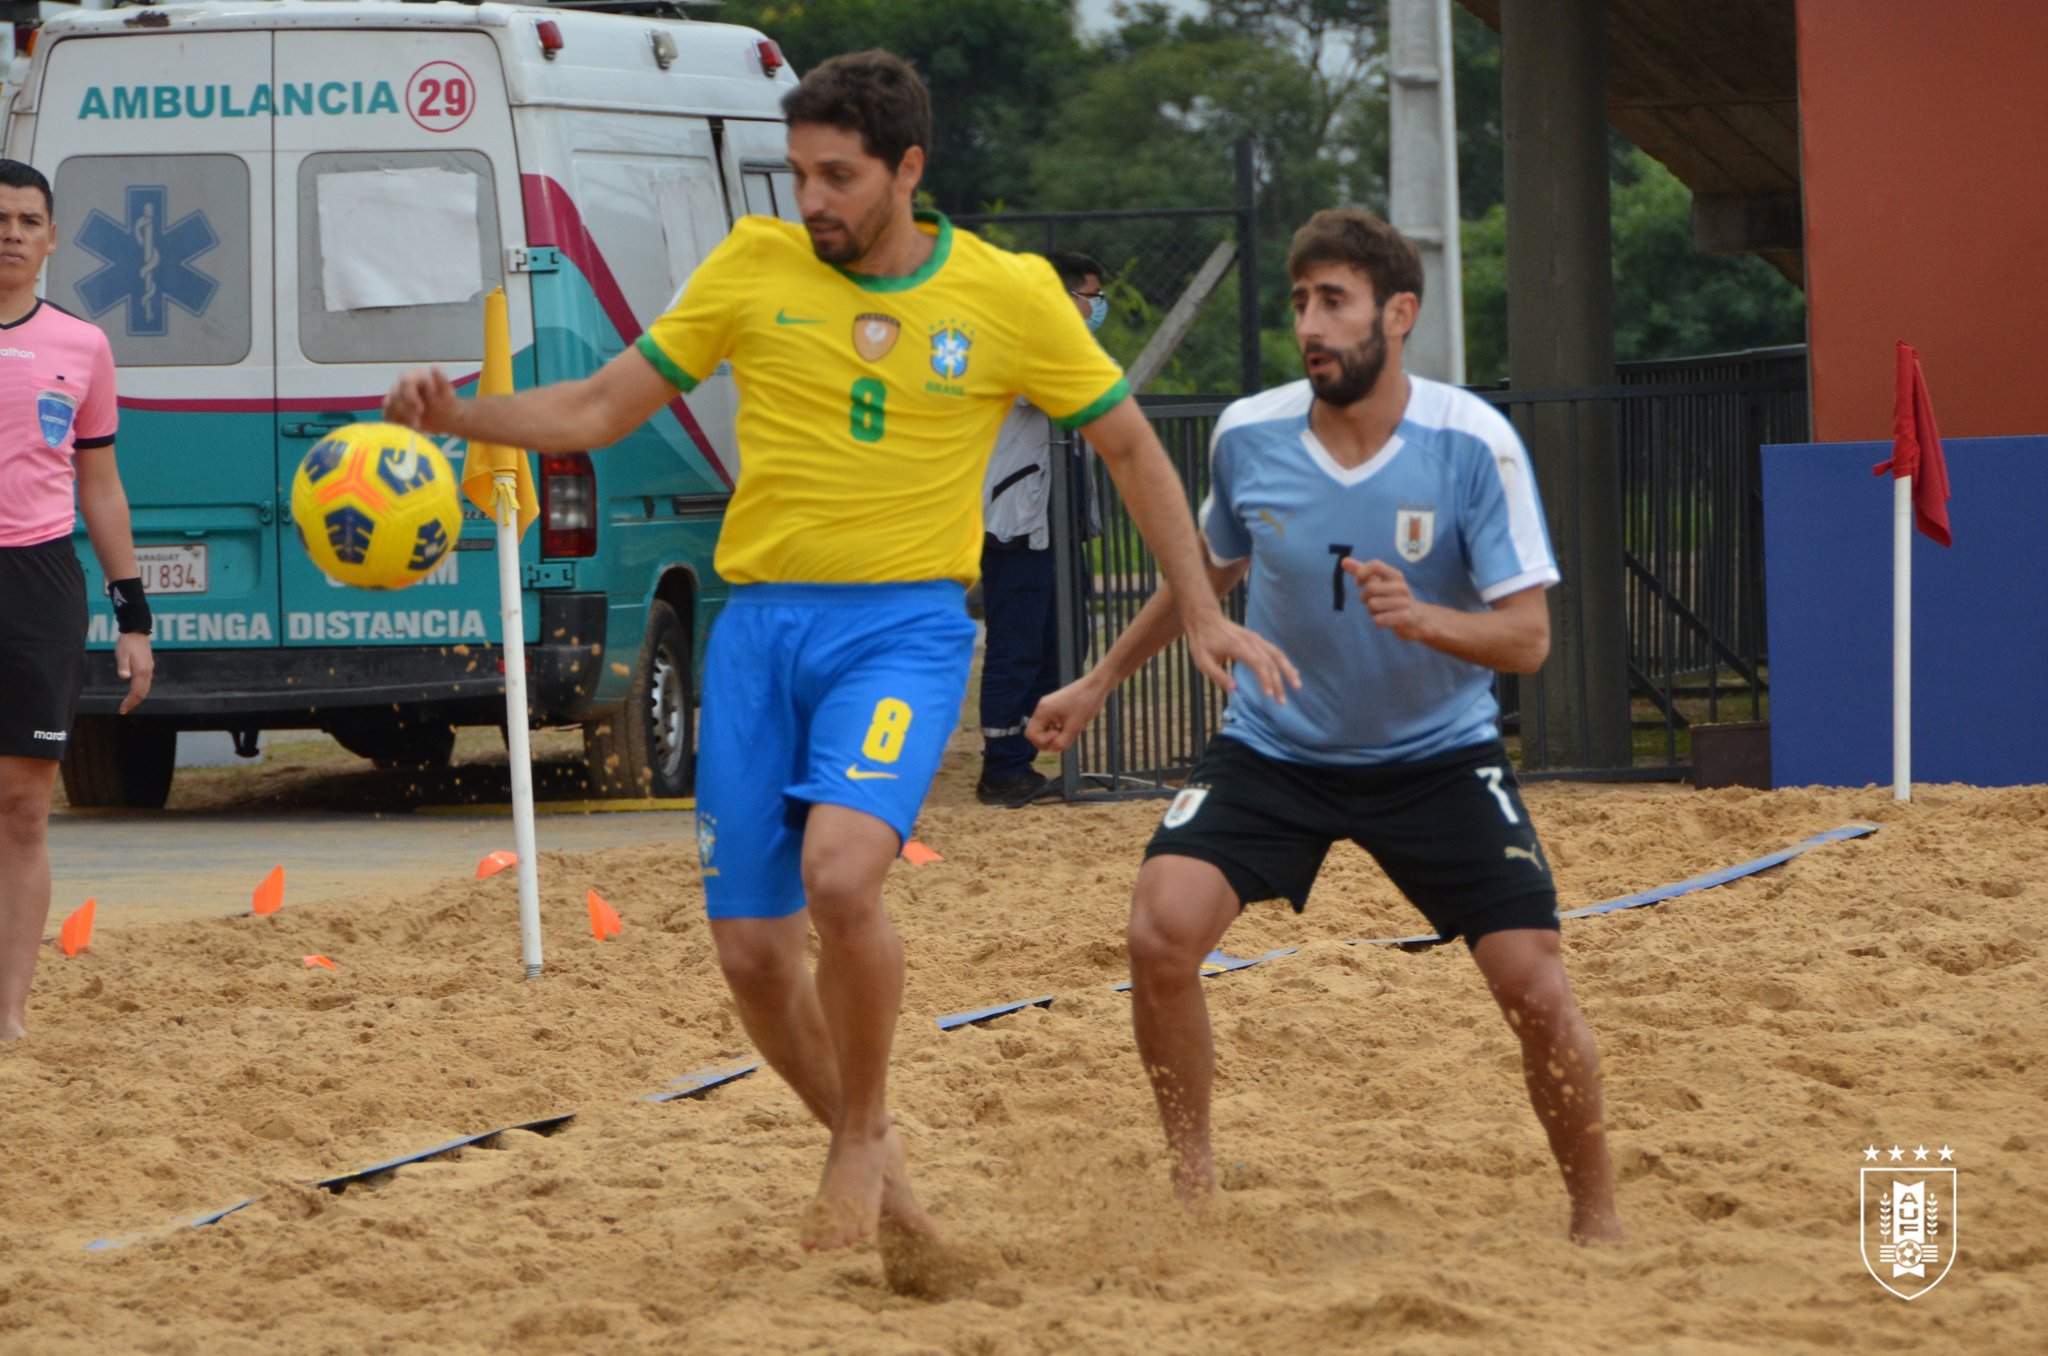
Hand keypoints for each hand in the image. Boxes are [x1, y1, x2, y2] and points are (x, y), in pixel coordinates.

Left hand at [114, 632, 153, 714]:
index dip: (130, 702)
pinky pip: (146, 683)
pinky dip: (140, 690)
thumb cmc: (127, 642)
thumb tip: (124, 677)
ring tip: (128, 703)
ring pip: (145, 688)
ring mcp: (149, 669)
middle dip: (133, 703)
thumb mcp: (121, 653)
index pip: (137, 692)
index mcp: (142, 671)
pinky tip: (133, 691)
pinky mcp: (148, 666)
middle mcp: (148, 672)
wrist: (136, 631)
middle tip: (123, 710)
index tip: (122, 710)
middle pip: (143, 693)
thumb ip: (123, 666)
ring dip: (137, 697)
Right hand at [383, 366, 461, 434]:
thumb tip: (434, 366)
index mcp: (415, 376)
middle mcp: (401, 383)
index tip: (420, 410)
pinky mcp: (391, 408)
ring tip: (416, 426)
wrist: (443, 417)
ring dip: (401, 419)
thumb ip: (442, 380)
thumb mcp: (447, 393)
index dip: (410, 397)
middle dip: (406, 411)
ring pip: (389, 406)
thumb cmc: (446, 403)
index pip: (406, 382)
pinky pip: (387, 415)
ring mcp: (394, 395)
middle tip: (418, 423)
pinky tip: (408, 428)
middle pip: (395, 395)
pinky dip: (396, 423)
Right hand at [1027, 678, 1108, 753]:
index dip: (1043, 741)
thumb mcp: (1075, 727)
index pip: (1031, 734)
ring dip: (1054, 736)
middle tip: (1064, 738)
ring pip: (1043, 729)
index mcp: (1043, 711)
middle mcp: (1042, 708)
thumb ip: (1062, 741)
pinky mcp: (1056, 707)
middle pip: (1035, 733)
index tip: (1059, 735)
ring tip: (1068, 733)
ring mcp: (1049, 707)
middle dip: (1047, 741)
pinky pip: (1051, 724)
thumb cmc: (1086, 703)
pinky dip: (1058, 729)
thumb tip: (1055, 748)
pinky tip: (1070, 728)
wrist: (1096, 686)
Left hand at [1185, 608, 1299, 701]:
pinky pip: (1275, 651)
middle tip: (1282, 703)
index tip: (1269, 696)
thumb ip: (1218, 676)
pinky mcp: (1257, 639)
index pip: (1258, 664)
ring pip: (1277, 655)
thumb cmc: (1202, 641)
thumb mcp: (1203, 661)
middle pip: (1271, 663)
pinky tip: (1292, 673)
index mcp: (1239, 648)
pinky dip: (1284, 663)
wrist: (1205, 618)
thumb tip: (1234, 689)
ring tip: (1297, 686)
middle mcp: (1251, 642)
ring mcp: (1256, 639)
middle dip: (1279, 683)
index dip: (1266, 680)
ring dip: (1288, 671)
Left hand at [1344, 557, 1438, 642]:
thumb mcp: (1380, 583)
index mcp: (1395, 575)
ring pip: (1372, 605)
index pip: (1375, 565)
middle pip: (1370, 588)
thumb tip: (1343, 561)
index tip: (1358, 583)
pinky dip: (1378, 621)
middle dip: (1364, 598)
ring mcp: (1405, 602)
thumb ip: (1362, 571)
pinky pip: (1378, 620)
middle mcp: (1401, 586)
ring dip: (1372, 612)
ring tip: (1383, 611)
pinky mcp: (1406, 618)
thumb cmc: (1394, 598)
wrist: (1419, 618)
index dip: (1361, 573)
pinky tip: (1387, 620)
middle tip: (1373, 602)